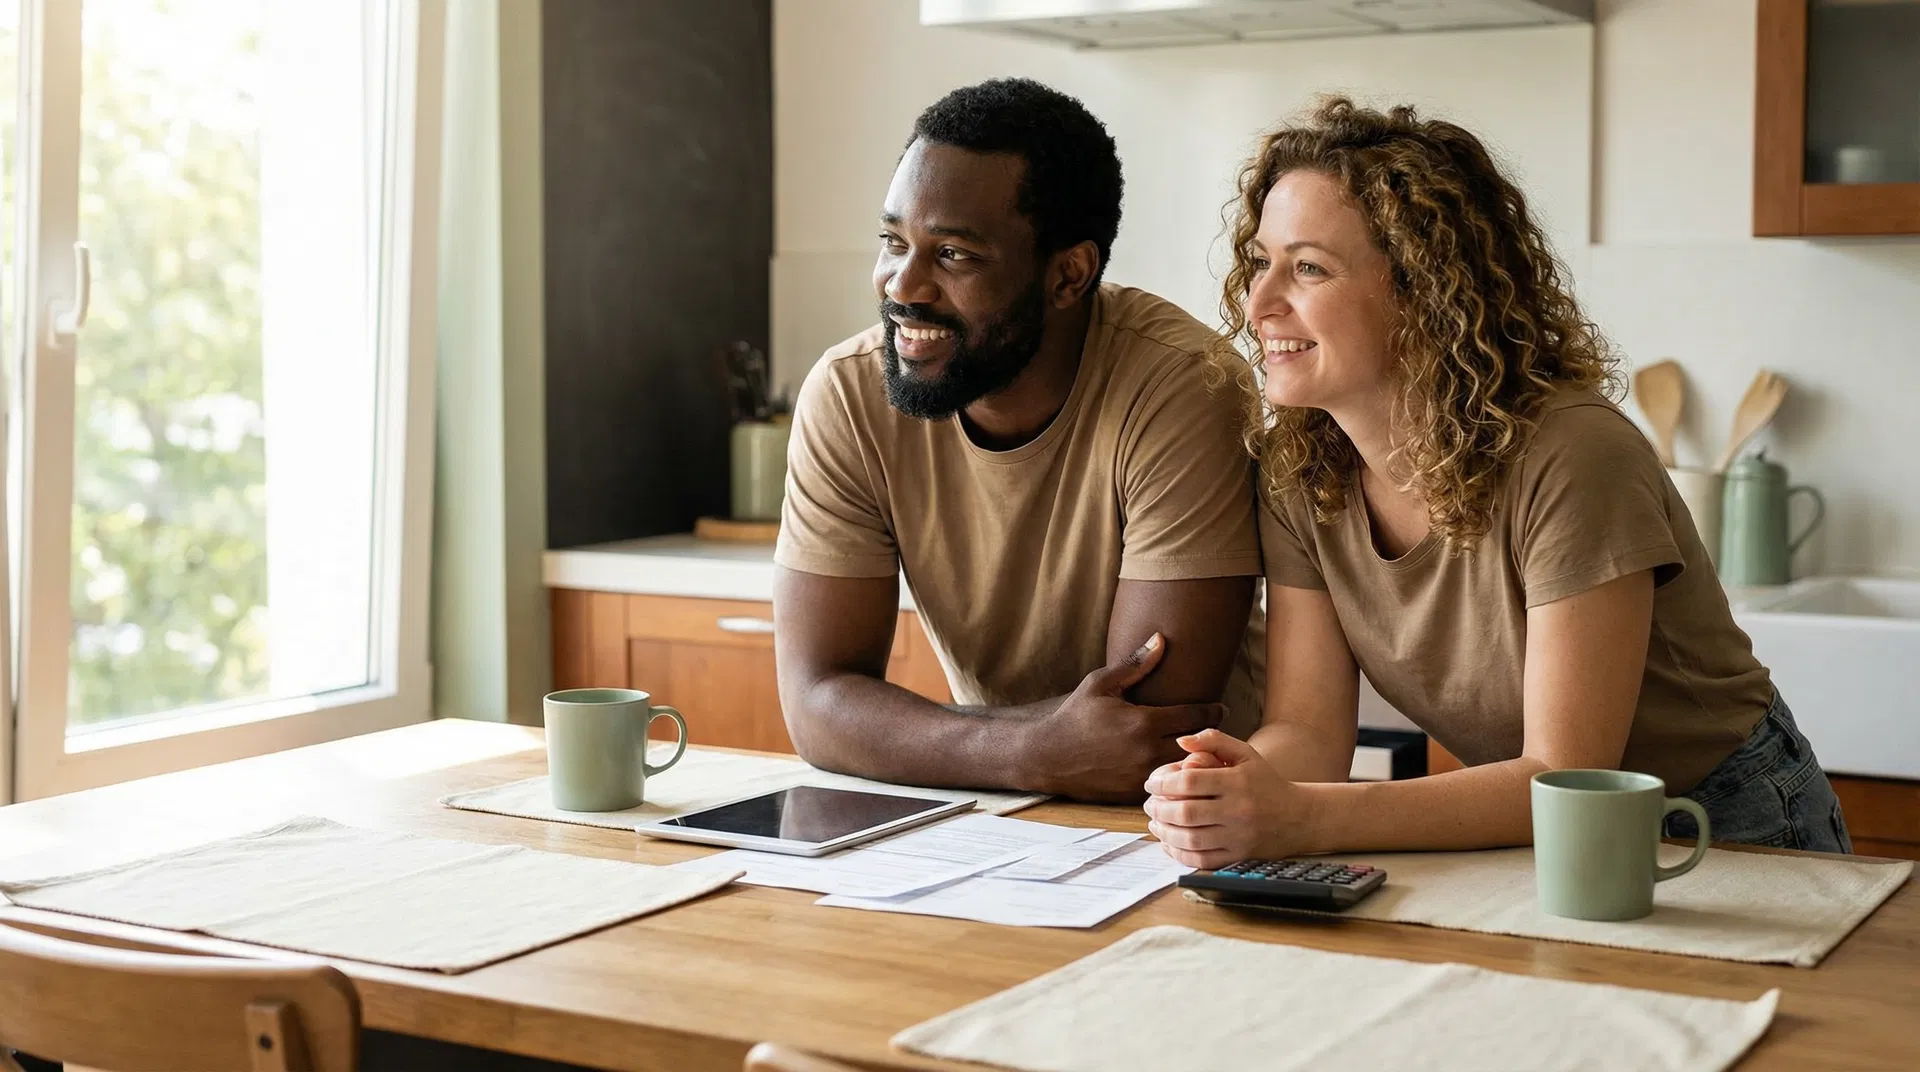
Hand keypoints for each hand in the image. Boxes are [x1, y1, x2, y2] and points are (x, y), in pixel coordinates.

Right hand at [1028, 633, 1226, 802]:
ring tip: (1202, 751)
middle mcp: (1147, 752)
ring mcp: (1142, 776)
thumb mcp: (1100, 684)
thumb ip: (1135, 664)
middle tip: (1214, 731)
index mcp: (1144, 722)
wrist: (1048, 756)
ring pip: (1185, 770)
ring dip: (1195, 760)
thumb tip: (1161, 640)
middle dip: (1209, 738)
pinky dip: (1175, 777)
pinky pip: (1167, 786)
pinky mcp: (1134, 793)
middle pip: (1199, 746)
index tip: (1220, 708)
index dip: (1213, 711)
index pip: (1196, 717)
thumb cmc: (1074, 716)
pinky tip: (1177, 768)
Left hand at [1142, 728, 1317, 867]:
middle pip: (1186, 812)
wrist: (1299, 816)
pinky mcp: (1239, 857)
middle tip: (1148, 805)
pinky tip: (1169, 843)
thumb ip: (1213, 740)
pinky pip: (1202, 860)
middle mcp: (1238, 810)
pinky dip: (1179, 854)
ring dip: (1165, 832)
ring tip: (1154, 823)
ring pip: (1191, 839)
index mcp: (1237, 782)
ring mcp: (1239, 837)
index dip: (1163, 783)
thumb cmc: (1265, 781)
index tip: (1151, 784)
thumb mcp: (1245, 754)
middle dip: (1159, 809)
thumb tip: (1180, 741)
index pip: (1190, 781)